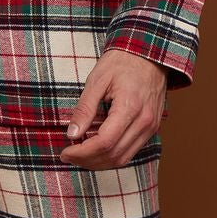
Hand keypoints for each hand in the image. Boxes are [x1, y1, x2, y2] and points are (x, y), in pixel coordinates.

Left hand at [61, 49, 165, 167]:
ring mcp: (150, 127)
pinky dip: (111, 156)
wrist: (149, 55)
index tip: (65, 152)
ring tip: (79, 155)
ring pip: (123, 159)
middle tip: (68, 155)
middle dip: (87, 160)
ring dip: (99, 162)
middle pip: (113, 155)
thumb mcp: (97, 80)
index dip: (82, 152)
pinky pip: (130, 152)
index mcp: (130, 107)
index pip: (104, 142)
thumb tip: (72, 133)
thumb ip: (84, 109)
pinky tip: (95, 150)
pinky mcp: (151, 129)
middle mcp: (144, 122)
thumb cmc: (122, 63)